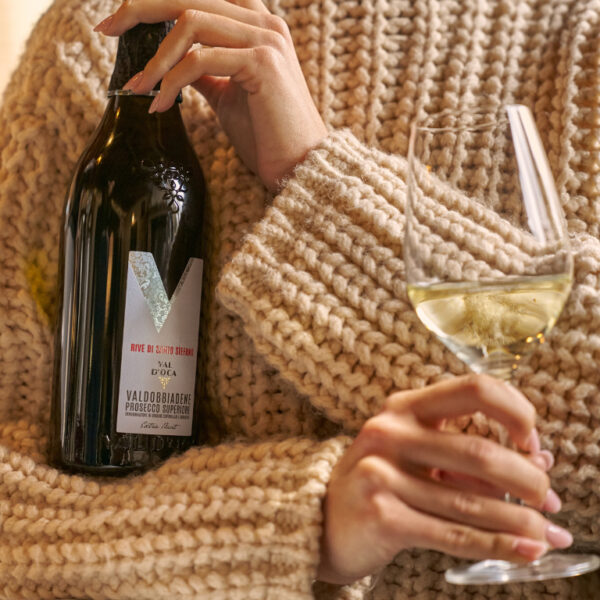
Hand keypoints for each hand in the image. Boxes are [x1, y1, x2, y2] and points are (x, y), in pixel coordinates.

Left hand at [95, 0, 327, 191]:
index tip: (120, 19)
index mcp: (256, 24)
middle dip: (140, 9)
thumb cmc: (266, 134)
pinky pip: (201, 60)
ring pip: (190, 23)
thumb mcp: (227, 94)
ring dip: (156, 58)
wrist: (299, 166)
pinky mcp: (263, 63)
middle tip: (107, 29)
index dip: (157, 0)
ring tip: (139, 89)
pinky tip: (162, 105)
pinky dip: (173, 82)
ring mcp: (266, 40)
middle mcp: (264, 22)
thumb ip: (205, 70)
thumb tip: (173, 62)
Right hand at [318, 374, 571, 584]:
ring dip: (520, 519)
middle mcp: (389, 431)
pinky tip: (525, 550)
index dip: (516, 411)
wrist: (324, 518)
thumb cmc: (380, 479)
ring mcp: (381, 473)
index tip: (532, 443)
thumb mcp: (417, 453)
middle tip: (546, 498)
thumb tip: (541, 462)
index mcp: (403, 406)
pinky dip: (497, 544)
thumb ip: (469, 452)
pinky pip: (453, 534)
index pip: (474, 389)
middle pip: (478, 451)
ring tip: (548, 532)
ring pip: (470, 499)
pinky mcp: (382, 515)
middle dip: (527, 478)